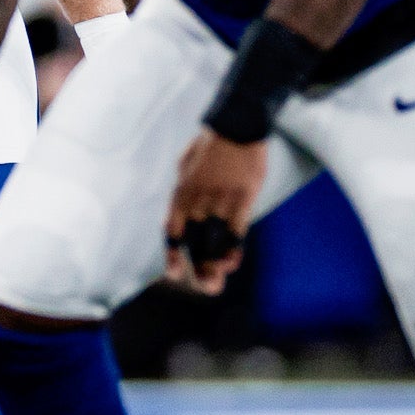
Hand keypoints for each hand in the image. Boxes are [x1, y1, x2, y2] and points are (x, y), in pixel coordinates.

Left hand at [164, 129, 264, 294]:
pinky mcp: (242, 198)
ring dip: (215, 263)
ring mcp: (220, 200)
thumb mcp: (186, 165)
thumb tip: (184, 206)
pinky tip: (233, 262)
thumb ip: (185, 188)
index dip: (173, 252)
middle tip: (203, 287)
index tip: (174, 273)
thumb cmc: (210, 145)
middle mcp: (198, 199)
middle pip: (195, 240)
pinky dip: (234, 247)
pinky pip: (236, 229)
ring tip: (215, 284)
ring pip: (215, 239)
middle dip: (197, 266)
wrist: (235, 127)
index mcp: (182, 191)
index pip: (173, 228)